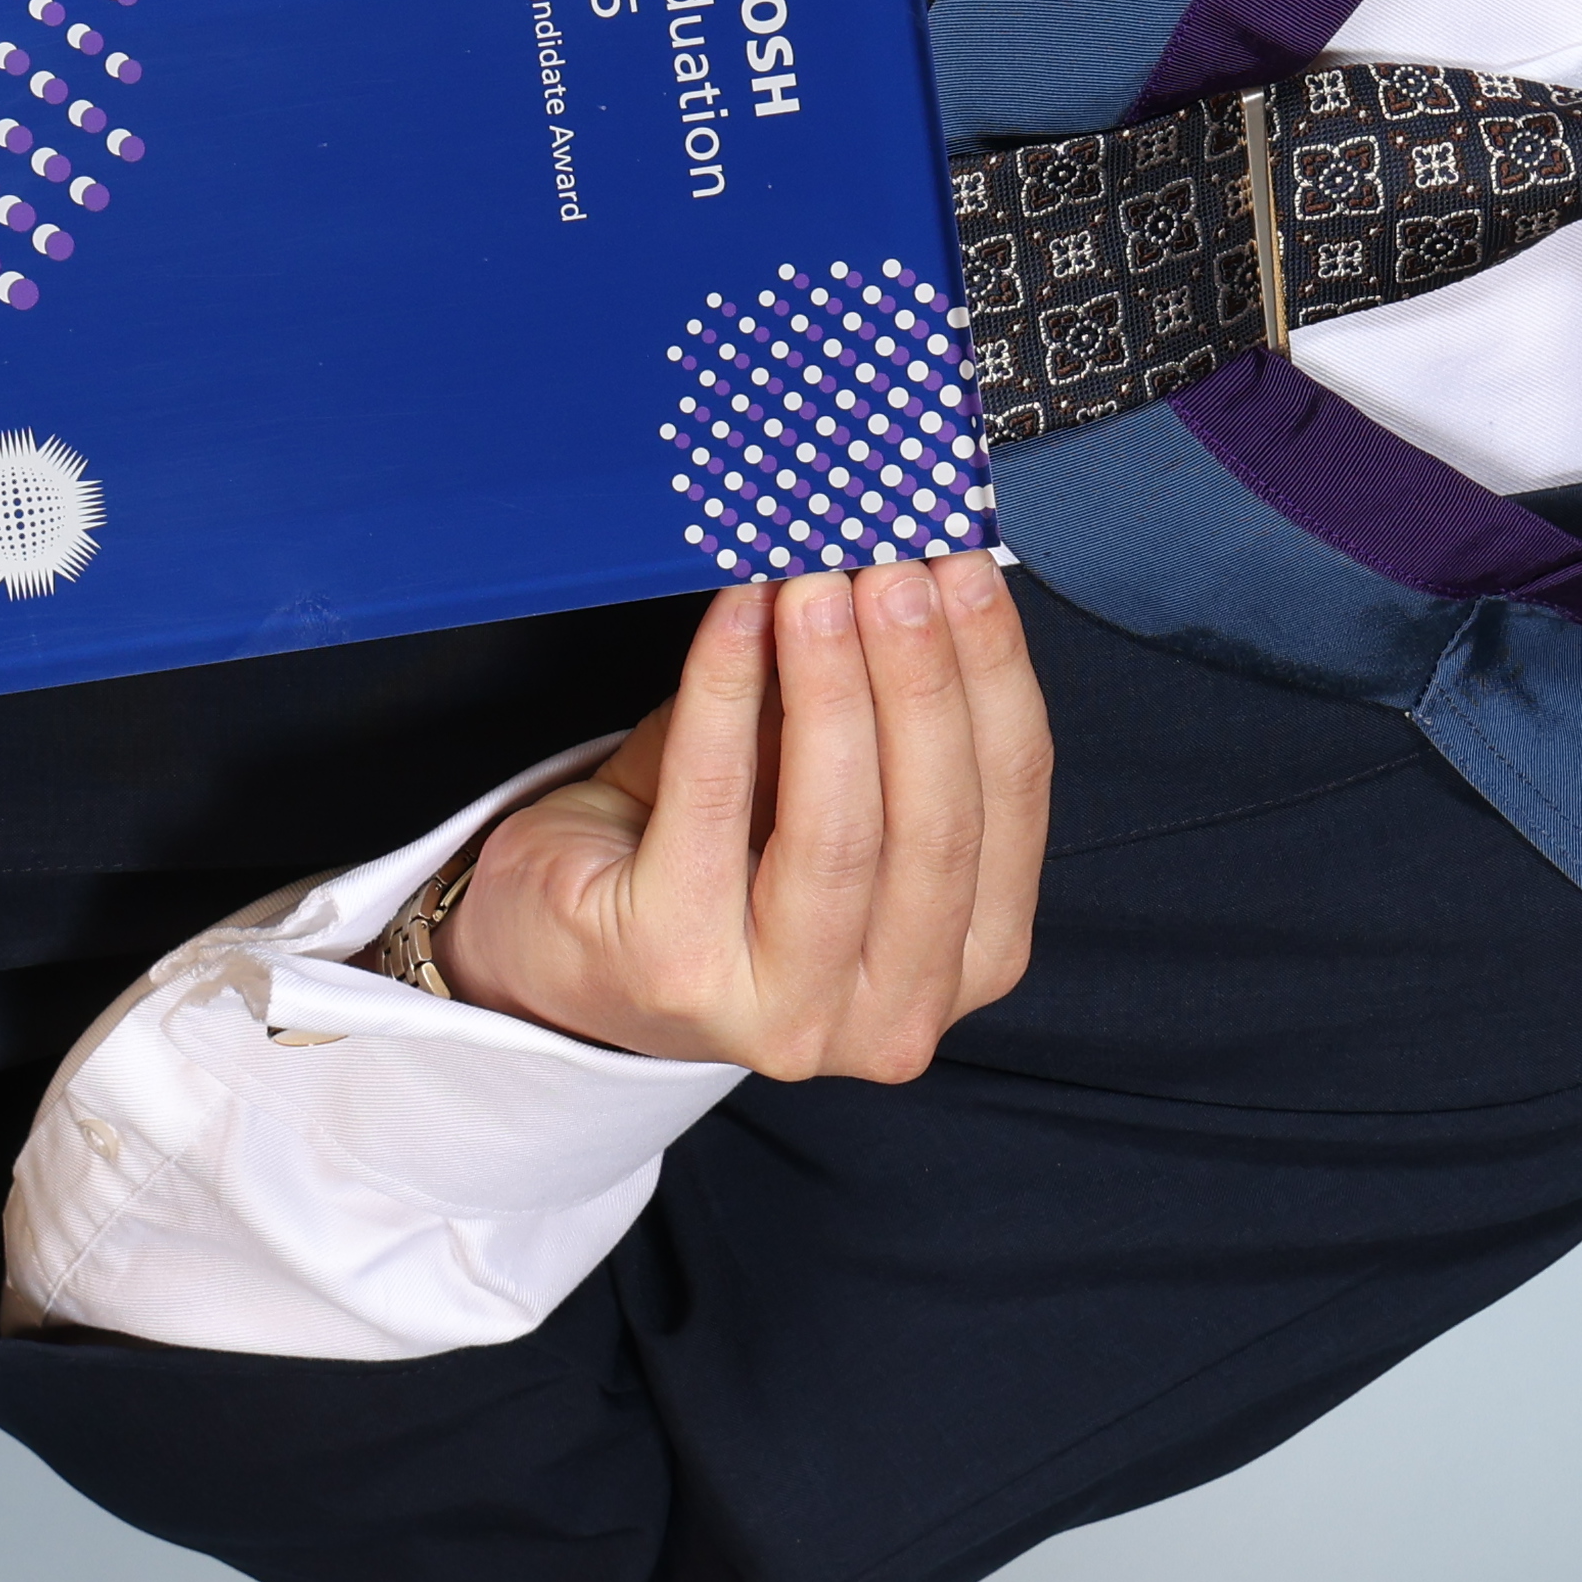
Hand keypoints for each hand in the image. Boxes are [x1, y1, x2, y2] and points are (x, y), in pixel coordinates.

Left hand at [429, 562, 1054, 1082]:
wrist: (569, 936)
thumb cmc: (716, 856)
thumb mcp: (827, 783)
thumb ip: (882, 708)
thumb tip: (915, 570)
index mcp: (965, 962)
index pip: (1012, 803)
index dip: (994, 674)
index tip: (967, 567)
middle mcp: (893, 1016)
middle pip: (937, 822)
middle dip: (920, 675)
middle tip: (895, 565)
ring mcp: (787, 1014)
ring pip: (840, 830)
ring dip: (832, 682)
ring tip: (819, 583)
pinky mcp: (676, 971)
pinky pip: (714, 804)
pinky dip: (728, 693)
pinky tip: (737, 618)